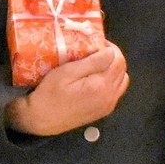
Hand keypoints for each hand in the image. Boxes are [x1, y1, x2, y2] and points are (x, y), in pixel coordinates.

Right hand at [6, 44, 127, 135]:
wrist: (41, 119)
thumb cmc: (50, 94)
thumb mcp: (68, 72)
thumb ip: (92, 62)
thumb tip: (110, 52)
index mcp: (102, 86)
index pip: (118, 60)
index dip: (110, 48)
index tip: (96, 43)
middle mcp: (110, 97)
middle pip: (122, 70)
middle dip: (113, 57)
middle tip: (96, 51)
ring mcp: (108, 105)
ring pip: (122, 81)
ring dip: (113, 69)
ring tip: (97, 64)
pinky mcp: (103, 111)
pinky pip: (116, 91)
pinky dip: (111, 81)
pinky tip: (96, 78)